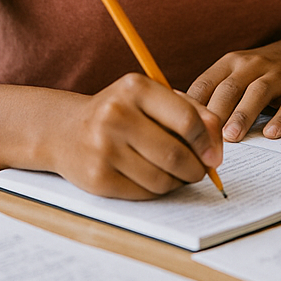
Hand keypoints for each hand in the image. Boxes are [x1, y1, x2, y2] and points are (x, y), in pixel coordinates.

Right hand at [52, 73, 222, 198]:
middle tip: (202, 170)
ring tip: (179, 173)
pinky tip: (157, 179)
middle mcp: (116, 115)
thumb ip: (191, 111)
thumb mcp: (152, 97)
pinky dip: (159, 190)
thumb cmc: (121, 111)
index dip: (207, 141)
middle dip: (197, 168)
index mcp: (135, 88)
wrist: (64, 130)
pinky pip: (144, 193)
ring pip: (162, 178)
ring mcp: (104, 148)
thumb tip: (216, 145)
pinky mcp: (97, 178)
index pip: (186, 119)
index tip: (214, 154)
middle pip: (175, 154)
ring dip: (179, 181)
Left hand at [187, 31, 280, 140]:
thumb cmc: (263, 70)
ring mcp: (279, 75)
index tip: (181, 131)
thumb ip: (213, 92)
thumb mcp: (236, 72)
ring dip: (243, 114)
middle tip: (203, 140)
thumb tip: (179, 122)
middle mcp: (253, 65)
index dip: (192, 107)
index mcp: (231, 62)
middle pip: (229, 88)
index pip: (206, 84)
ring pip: (258, 93)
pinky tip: (272, 133)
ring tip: (232, 136)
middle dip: (215, 114)